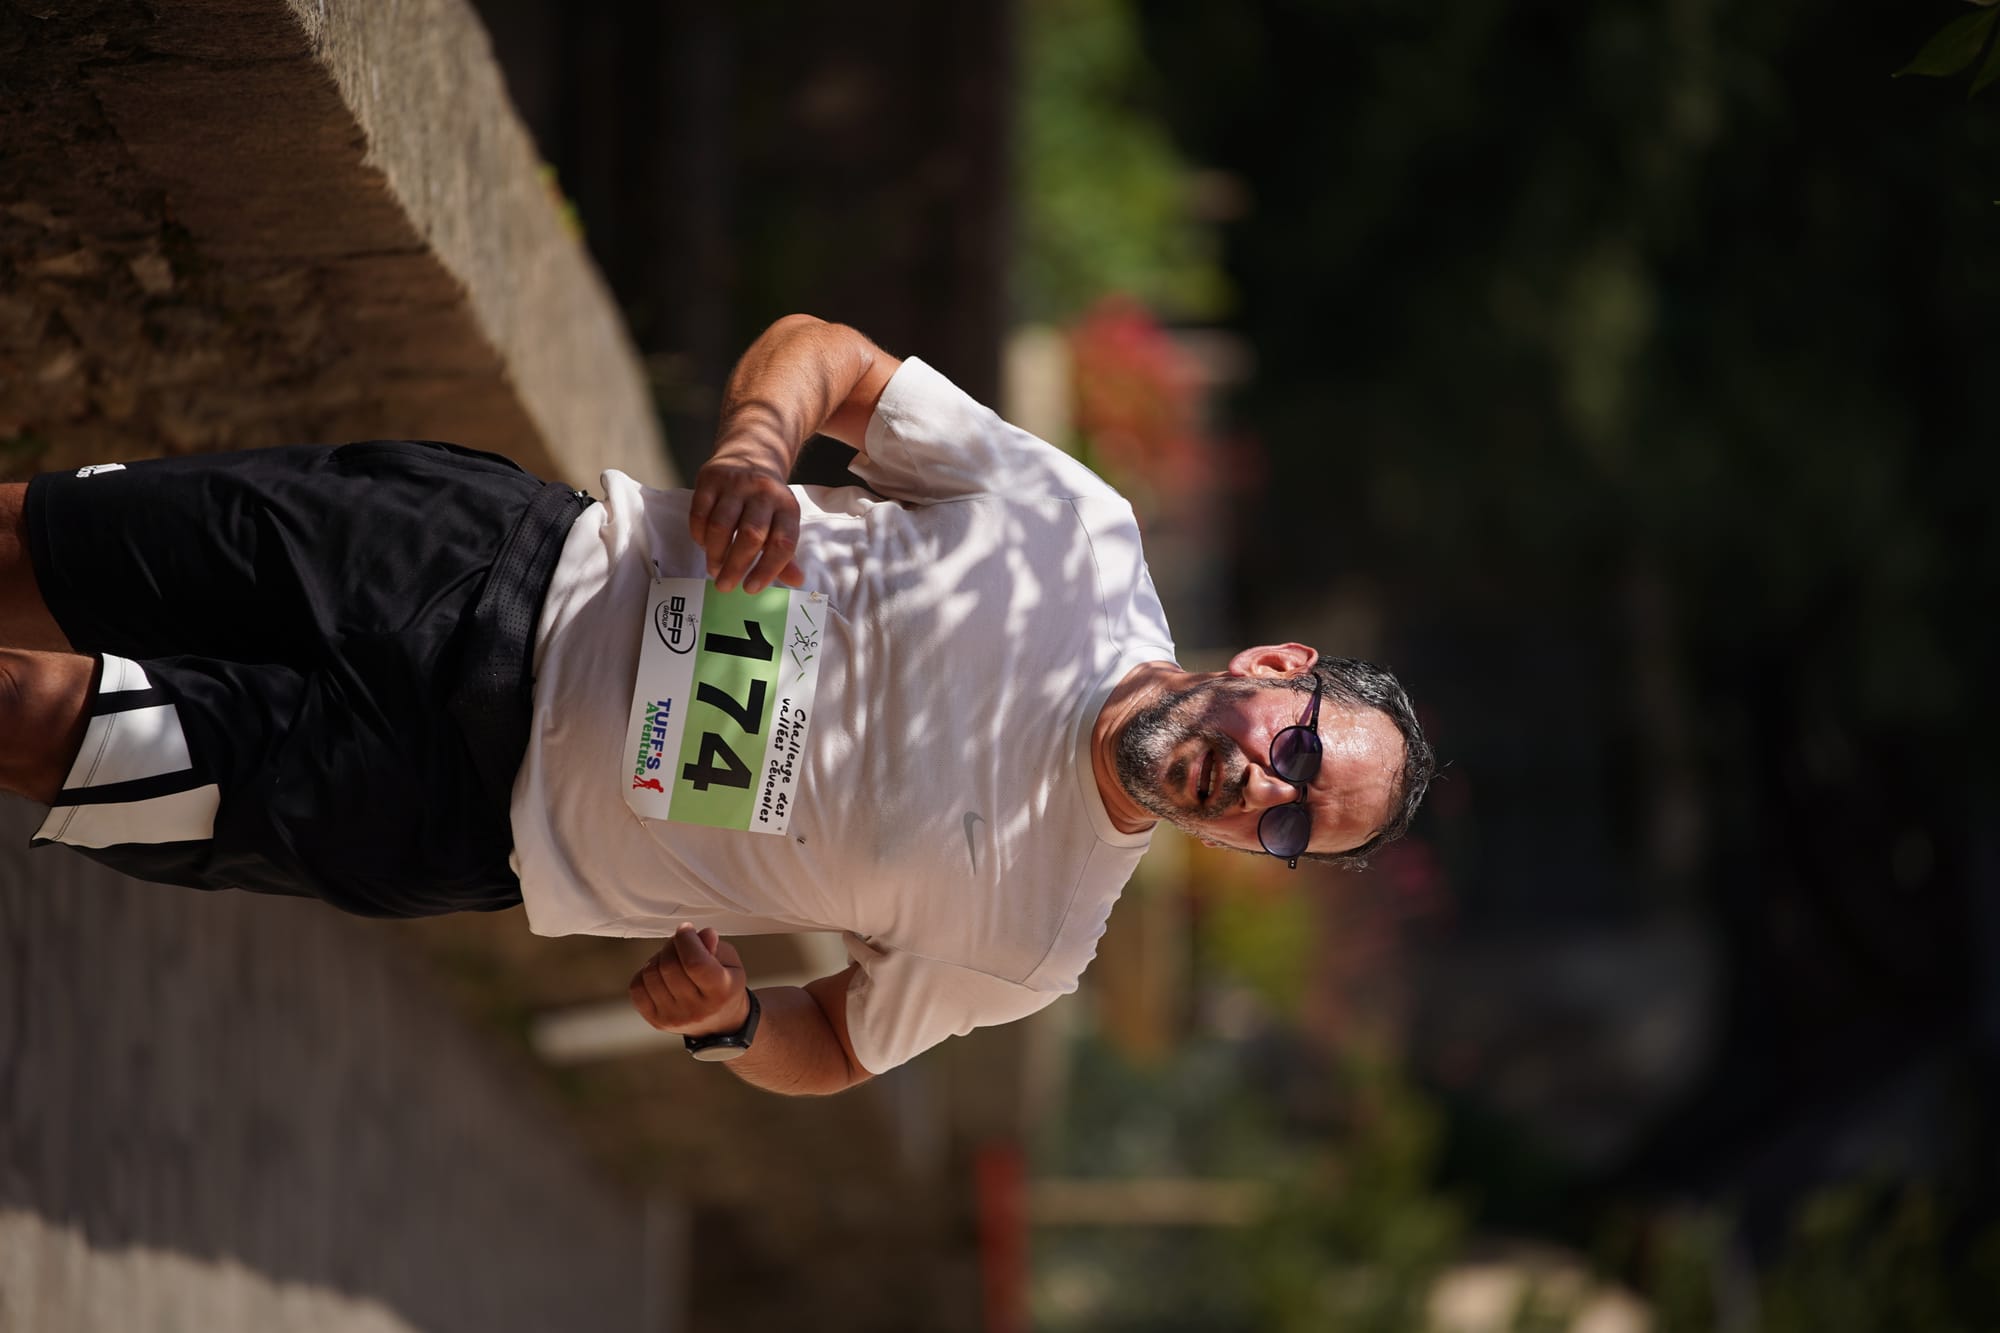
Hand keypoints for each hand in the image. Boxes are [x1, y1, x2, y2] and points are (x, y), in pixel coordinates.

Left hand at [629, 924, 751, 1035]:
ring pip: (650, 974)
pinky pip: (637, 988)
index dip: (686, 939)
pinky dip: (645, 973)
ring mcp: (673, 1017)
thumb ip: (716, 947)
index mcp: (720, 992)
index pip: (695, 962)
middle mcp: (696, 1009)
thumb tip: (703, 934)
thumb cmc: (725, 986)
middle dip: (672, 944)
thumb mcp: (730, 963)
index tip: (687, 929)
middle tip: (680, 942)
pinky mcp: (656, 1021)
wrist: (719, 1023)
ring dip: (658, 958)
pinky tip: (659, 973)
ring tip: (671, 958)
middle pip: (669, 966)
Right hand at [688, 454, 804, 593]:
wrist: (752, 451)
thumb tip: (795, 581)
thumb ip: (785, 553)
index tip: (751, 589)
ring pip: (722, 525)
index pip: (782, 543)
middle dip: (736, 566)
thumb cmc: (767, 500)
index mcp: (787, 506)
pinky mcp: (711, 478)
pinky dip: (700, 533)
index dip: (768, 569)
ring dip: (715, 553)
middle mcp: (764, 493)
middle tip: (725, 586)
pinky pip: (700, 512)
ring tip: (714, 569)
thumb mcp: (782, 520)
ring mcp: (736, 483)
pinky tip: (704, 545)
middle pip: (751, 536)